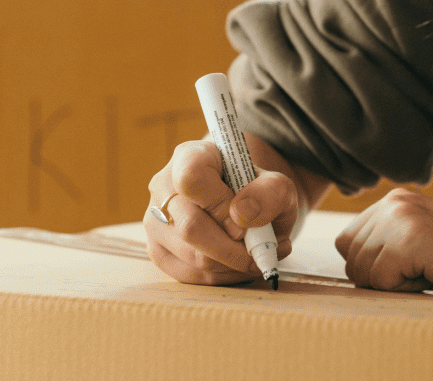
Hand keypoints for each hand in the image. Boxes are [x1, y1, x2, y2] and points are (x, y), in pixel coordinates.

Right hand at [144, 140, 298, 284]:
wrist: (245, 203)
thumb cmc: (257, 191)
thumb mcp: (277, 185)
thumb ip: (269, 193)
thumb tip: (242, 215)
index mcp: (190, 156)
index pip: (192, 178)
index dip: (221, 204)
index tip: (244, 217)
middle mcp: (163, 187)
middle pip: (189, 227)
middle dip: (233, 246)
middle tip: (258, 246)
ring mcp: (155, 222)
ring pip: (192, 256)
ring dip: (233, 264)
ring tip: (256, 255)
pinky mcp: (159, 252)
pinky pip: (190, 275)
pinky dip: (223, 275)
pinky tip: (240, 265)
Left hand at [335, 188, 432, 296]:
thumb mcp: (425, 237)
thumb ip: (390, 240)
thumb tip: (352, 262)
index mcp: (395, 200)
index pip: (349, 243)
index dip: (375, 265)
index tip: (414, 264)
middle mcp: (393, 203)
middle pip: (351, 258)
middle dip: (381, 277)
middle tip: (426, 268)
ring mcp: (399, 218)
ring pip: (361, 272)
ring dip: (395, 283)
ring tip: (432, 269)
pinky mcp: (407, 240)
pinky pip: (379, 282)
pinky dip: (406, 289)